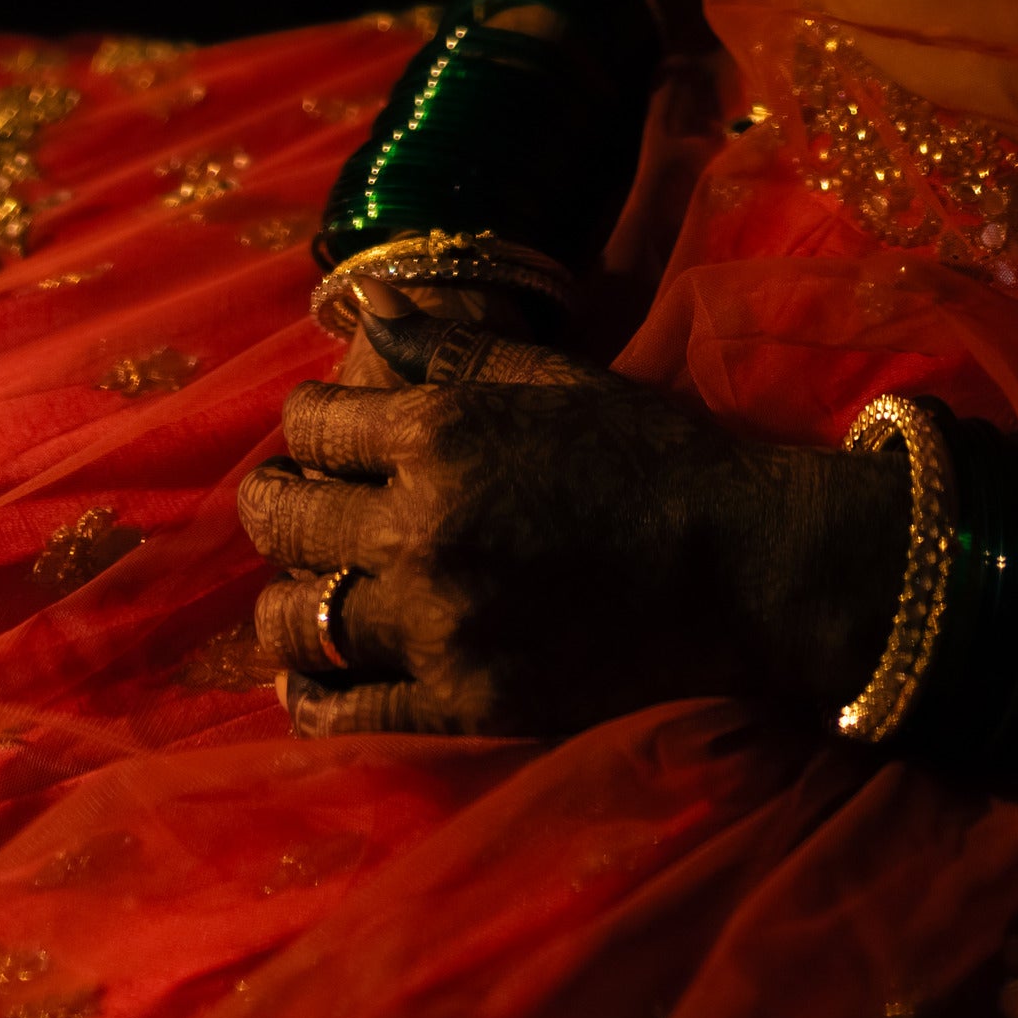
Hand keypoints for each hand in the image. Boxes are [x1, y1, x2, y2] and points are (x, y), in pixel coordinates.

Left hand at [236, 310, 906, 738]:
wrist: (740, 566)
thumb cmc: (651, 454)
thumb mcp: (552, 377)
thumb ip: (449, 346)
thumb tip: (367, 309)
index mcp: (442, 433)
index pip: (309, 425)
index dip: (309, 426)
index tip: (324, 437)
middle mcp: (425, 528)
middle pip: (285, 520)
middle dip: (277, 504)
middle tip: (288, 507)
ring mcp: (441, 624)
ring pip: (299, 618)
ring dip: (288, 600)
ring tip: (307, 590)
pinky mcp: (466, 702)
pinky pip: (346, 708)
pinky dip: (313, 693)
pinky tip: (311, 678)